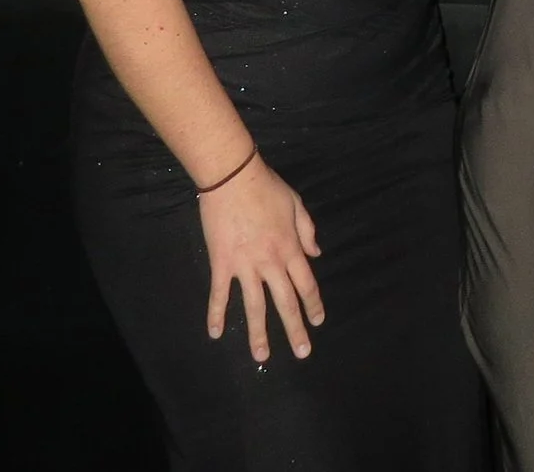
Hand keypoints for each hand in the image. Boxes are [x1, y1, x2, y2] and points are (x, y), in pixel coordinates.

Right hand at [198, 154, 324, 362]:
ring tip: (262, 356)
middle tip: (302, 353)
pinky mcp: (222, 263)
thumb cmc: (267, 187)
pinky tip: (216, 333)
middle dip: (295, 329)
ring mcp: (246, 265)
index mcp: (291, 248)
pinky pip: (220, 293)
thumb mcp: (296, 205)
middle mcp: (271, 262)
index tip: (318, 322)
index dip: (313, 304)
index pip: (306, 284)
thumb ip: (307, 231)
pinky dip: (217, 314)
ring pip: (255, 305)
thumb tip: (316, 254)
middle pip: (286, 301)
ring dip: (259, 333)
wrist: (233, 177)